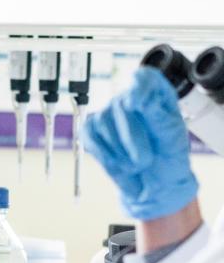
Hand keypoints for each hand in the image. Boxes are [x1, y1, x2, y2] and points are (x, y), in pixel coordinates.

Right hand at [83, 66, 197, 221]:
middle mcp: (129, 99)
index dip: (138, 86)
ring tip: (136, 166)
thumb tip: (142, 100)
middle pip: (121, 106)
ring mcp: (108, 114)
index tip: (136, 103)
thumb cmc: (168, 157)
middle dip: (132, 139)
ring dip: (121, 152)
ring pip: (104, 124)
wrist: (155, 184)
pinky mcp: (91, 130)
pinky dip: (106, 156)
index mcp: (156, 95)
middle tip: (145, 161)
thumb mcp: (172, 138)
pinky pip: (90, 138)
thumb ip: (159, 118)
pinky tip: (120, 166)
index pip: (144, 78)